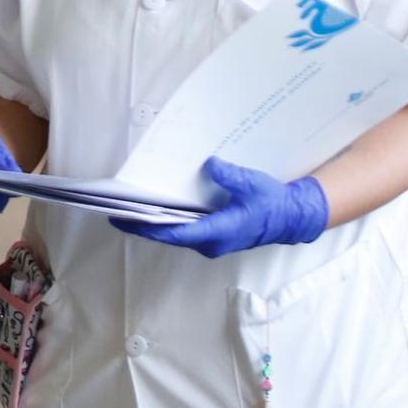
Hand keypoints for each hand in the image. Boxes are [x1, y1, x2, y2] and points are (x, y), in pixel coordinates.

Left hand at [112, 157, 329, 257]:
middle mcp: (210, 242)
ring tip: (129, 208)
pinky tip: (156, 208)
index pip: (175, 233)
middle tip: (116, 211)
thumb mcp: (252, 184)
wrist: (291, 218)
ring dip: (153, 223)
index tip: (125, 219)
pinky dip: (167, 221)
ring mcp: (211, 241)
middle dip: (143, 224)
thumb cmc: (272, 203)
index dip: (148, 227)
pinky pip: (184, 230)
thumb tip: (209, 165)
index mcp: (218, 232)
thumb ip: (229, 175)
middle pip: (169, 236)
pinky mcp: (213, 236)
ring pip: (175, 234)